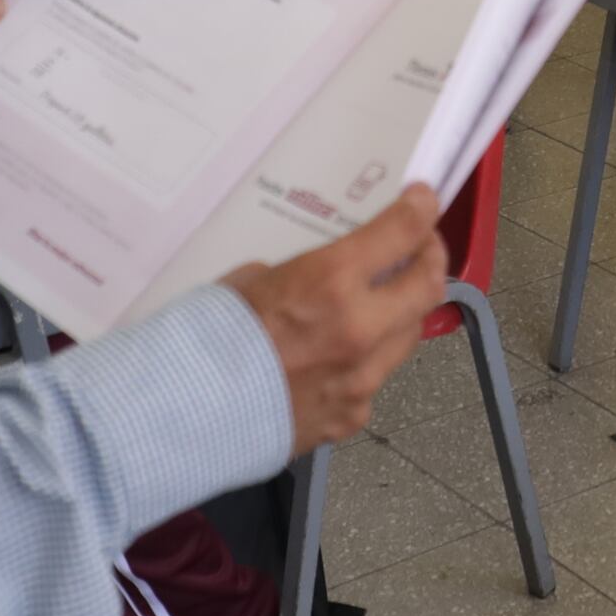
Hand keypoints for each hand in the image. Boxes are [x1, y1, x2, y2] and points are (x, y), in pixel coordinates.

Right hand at [226, 186, 448, 449]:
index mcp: (331, 283)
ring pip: (408, 336)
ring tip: (385, 301)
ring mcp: (361, 379)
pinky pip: (373, 380)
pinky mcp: (351, 416)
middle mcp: (360, 330)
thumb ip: (301, 276)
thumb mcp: (249, 281)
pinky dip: (366, 362)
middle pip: (428, 286)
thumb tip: (319, 280)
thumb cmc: (205, 339)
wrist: (185, 415)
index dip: (420, 210)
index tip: (423, 200)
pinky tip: (340, 359)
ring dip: (402, 312)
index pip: (402, 233)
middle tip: (422, 247)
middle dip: (430, 259)